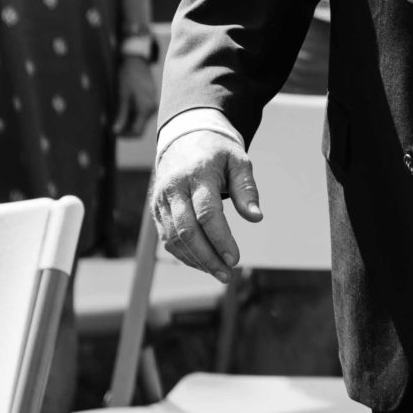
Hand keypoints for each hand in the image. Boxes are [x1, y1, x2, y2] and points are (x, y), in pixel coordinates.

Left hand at [114, 55, 159, 136]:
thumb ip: (121, 115)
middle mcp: (152, 109)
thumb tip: (116, 131)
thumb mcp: (122, 96)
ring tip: (114, 114)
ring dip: (127, 121)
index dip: (124, 135)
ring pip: (139, 121)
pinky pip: (141, 113)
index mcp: (146, 109)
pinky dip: (131, 114)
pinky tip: (122, 106)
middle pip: (138, 128)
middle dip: (125, 129)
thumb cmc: (126, 77)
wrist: (135, 61)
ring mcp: (152, 104)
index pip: (137, 132)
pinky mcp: (149, 100)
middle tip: (111, 124)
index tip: (112, 132)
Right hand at [149, 126, 261, 283]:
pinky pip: (168, 239)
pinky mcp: (156, 210)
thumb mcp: (238, 161)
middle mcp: (174, 189)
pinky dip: (185, 255)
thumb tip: (256, 217)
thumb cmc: (217, 152)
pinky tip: (204, 263)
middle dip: (208, 257)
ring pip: (174, 239)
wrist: (184, 138)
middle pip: (187, 231)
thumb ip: (247, 189)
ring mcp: (161, 200)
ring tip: (220, 273)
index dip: (221, 239)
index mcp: (197, 174)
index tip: (236, 259)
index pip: (207, 213)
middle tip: (228, 274)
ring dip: (197, 260)